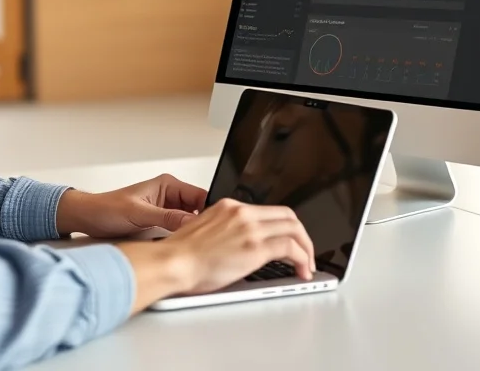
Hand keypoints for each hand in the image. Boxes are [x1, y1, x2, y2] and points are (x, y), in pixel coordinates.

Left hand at [55, 174, 205, 238]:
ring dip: (190, 234)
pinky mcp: (160, 226)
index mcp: (167, 186)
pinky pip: (179, 233)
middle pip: (198, 211)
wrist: (89, 219)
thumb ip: (166, 218)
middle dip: (201, 225)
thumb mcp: (139, 213)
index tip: (212, 227)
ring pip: (190, 224)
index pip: (199, 196)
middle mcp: (169, 197)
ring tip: (192, 244)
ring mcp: (166, 212)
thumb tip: (191, 222)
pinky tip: (180, 248)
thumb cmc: (107, 208)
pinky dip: (181, 240)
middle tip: (203, 239)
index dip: (209, 211)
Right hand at [161, 198, 315, 294]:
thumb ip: (225, 231)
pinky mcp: (256, 247)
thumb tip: (238, 245)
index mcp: (230, 207)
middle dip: (302, 236)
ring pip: (294, 229)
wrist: (173, 262)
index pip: (269, 211)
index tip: (290, 240)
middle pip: (288, 216)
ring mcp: (251, 229)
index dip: (286, 226)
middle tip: (305, 253)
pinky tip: (301, 271)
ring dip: (306, 248)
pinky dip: (302, 259)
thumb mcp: (204, 231)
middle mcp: (242, 213)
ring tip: (307, 265)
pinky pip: (291, 248)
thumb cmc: (181, 255)